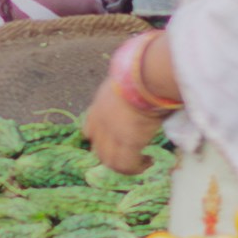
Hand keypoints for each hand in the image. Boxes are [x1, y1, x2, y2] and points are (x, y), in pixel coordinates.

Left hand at [82, 41, 171, 177]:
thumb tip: (140, 89)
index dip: (99, 140)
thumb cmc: (141, 70)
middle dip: (112, 156)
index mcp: (98, 107)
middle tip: (129, 157)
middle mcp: (101, 122)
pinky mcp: (128, 141)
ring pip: (110, 161)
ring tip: (141, 163)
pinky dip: (136, 167)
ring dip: (124, 165)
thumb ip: (125, 92)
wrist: (144, 73)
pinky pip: (127, 165)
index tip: (115, 143)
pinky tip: (148, 161)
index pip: (89, 131)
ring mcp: (112, 133)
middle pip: (97, 149)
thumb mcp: (125, 82)